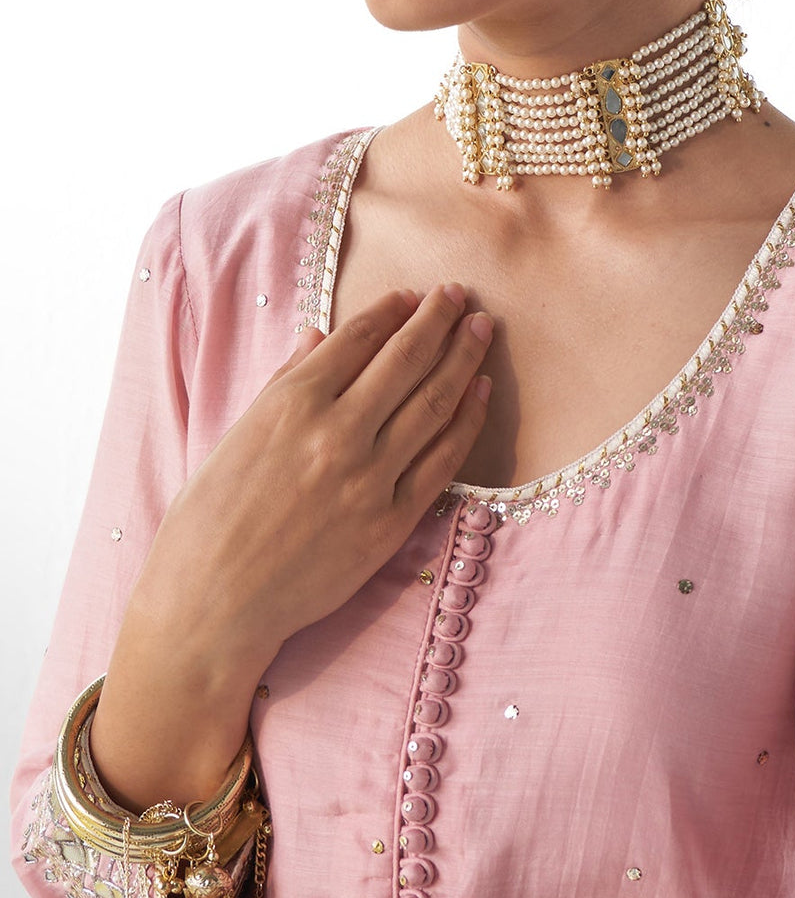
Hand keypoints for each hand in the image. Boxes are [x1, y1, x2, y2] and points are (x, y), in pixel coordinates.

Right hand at [137, 284, 493, 664]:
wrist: (213, 602)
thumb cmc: (208, 519)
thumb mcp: (236, 435)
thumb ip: (283, 382)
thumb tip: (318, 336)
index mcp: (290, 403)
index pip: (357, 339)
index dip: (391, 311)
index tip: (412, 295)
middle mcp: (336, 432)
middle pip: (405, 360)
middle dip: (438, 320)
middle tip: (459, 295)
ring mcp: (368, 478)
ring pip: (433, 403)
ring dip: (463, 359)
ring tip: (482, 329)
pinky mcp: (390, 523)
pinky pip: (442, 462)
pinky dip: (467, 422)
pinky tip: (481, 393)